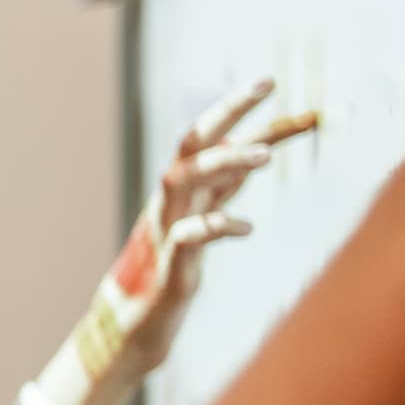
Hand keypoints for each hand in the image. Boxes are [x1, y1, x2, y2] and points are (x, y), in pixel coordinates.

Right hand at [36, 79, 312, 404]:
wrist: (135, 323)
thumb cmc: (171, 268)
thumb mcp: (203, 216)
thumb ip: (225, 184)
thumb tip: (255, 148)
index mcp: (180, 190)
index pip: (207, 137)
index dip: (236, 109)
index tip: (269, 81)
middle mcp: (171, 201)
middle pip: (191, 144)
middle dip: (226, 112)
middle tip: (266, 89)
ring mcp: (168, 229)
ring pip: (185, 181)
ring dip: (223, 164)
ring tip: (265, 159)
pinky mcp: (171, 265)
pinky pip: (189, 238)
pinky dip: (217, 227)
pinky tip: (246, 228)